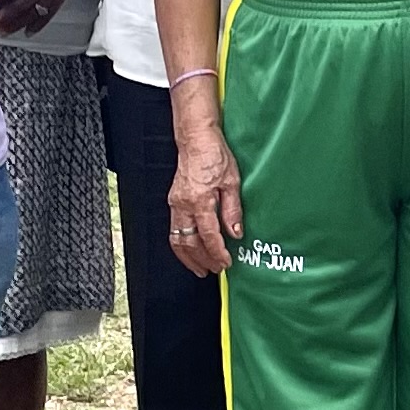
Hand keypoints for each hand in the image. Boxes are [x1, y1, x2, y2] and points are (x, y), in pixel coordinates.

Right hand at [167, 130, 244, 276]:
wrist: (196, 140)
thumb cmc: (214, 155)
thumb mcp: (232, 182)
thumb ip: (233, 210)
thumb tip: (235, 232)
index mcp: (199, 201)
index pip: (209, 236)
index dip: (218, 253)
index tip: (226, 263)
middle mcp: (183, 205)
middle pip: (189, 243)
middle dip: (202, 260)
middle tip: (214, 270)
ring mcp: (175, 204)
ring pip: (177, 239)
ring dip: (188, 257)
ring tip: (200, 268)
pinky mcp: (174, 202)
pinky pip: (174, 230)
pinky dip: (181, 245)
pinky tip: (190, 250)